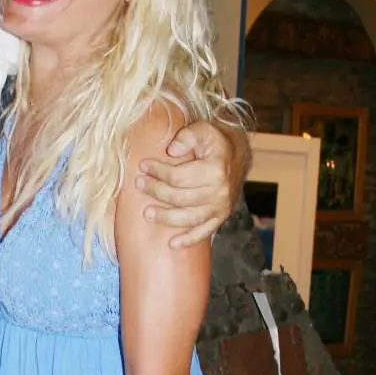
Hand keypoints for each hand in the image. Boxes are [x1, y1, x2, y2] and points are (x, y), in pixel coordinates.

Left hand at [135, 119, 247, 248]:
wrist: (235, 157)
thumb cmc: (214, 142)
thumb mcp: (203, 129)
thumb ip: (187, 135)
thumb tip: (172, 150)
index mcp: (215, 169)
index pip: (178, 176)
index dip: (158, 172)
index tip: (143, 166)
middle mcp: (220, 192)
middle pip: (179, 197)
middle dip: (156, 191)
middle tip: (139, 184)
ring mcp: (220, 208)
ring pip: (187, 217)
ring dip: (165, 217)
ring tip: (147, 213)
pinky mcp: (220, 218)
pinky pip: (203, 233)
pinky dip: (188, 240)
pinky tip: (172, 244)